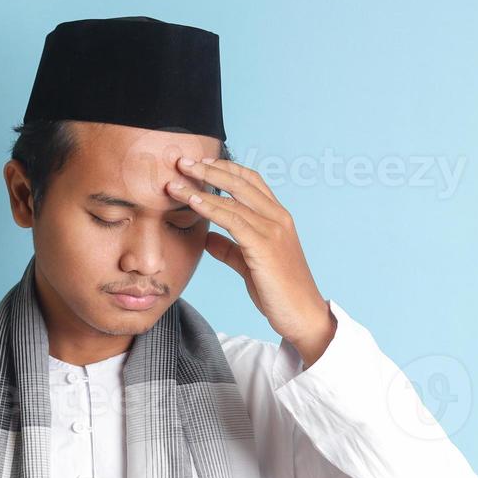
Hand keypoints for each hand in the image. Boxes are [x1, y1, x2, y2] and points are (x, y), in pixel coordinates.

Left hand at [168, 155, 335, 366]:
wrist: (302, 316)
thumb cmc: (279, 292)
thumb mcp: (250, 265)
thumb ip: (230, 250)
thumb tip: (208, 239)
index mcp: (278, 218)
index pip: (251, 181)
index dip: (225, 169)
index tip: (200, 164)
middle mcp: (278, 217)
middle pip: (241, 181)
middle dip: (209, 169)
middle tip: (181, 161)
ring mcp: (273, 230)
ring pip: (233, 199)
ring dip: (200, 187)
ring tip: (174, 183)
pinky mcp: (265, 246)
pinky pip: (232, 220)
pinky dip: (210, 208)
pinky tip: (191, 202)